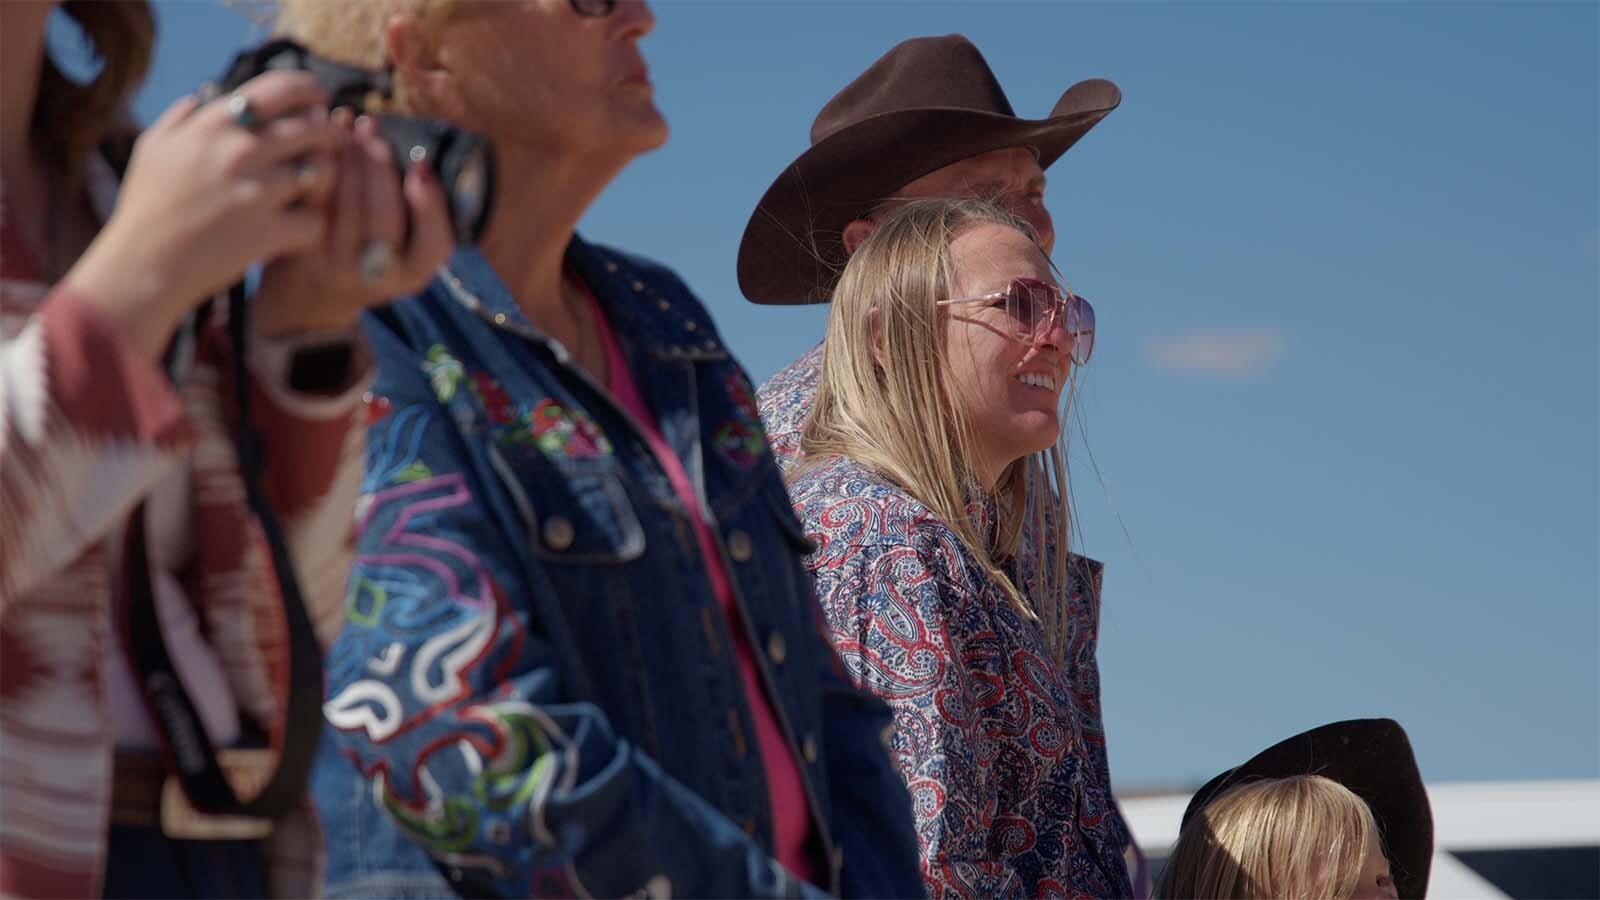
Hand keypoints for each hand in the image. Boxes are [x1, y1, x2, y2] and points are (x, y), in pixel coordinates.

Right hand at [62, 71, 343, 358]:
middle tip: (328, 146)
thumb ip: (181, 117)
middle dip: (328, 134)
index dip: (308, 89)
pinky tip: (297, 228)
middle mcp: (239, 151)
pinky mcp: (269, 232)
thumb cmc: (146, 207)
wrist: (142, 265)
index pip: (280, 88)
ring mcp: (256, 192)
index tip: (318, 100)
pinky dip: (312, 226)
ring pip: (323, 172)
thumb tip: (204, 95)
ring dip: (325, 180)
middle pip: (313, 128)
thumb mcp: (153, 148)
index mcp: (214, 125)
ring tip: (313, 188)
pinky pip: (315, 220)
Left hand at [251, 111, 453, 338]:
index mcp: (411, 275)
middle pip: (384, 217)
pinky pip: (315, 199)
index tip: (422, 166)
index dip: (430, 205)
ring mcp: (335, 264)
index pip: (433, 244)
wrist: (311, 295)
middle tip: (375, 128)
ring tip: (352, 126)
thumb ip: (420, 215)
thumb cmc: (370, 256)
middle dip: (381, 165)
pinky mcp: (302, 247)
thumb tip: (421, 160)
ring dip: (350, 157)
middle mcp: (374, 277)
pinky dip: (322, 163)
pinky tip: (328, 140)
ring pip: (347, 204)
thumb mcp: (406, 249)